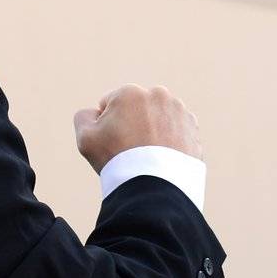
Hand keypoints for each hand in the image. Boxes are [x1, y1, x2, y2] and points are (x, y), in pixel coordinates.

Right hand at [73, 84, 202, 175]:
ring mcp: (178, 111)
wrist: (156, 185)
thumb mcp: (86, 138)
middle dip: (133, 124)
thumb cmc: (117, 159)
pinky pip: (175, 132)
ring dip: (153, 131)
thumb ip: (84, 117)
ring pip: (157, 119)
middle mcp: (157, 95)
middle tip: (131, 151)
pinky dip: (170, 141)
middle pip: (137, 110)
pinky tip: (162, 158)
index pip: (111, 105)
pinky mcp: (193, 128)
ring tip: (148, 156)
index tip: (113, 143)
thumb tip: (95, 112)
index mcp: (130, 92)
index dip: (107, 125)